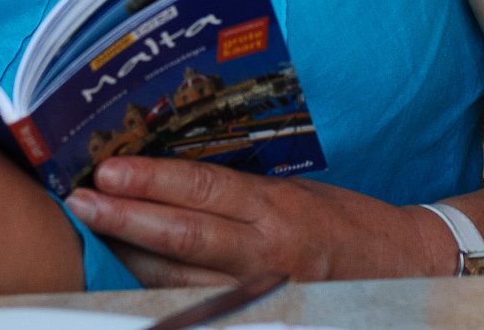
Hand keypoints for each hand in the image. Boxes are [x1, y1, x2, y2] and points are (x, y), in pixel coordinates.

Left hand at [65, 157, 453, 286]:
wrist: (402, 267)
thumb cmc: (343, 221)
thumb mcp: (295, 191)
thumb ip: (239, 192)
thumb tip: (171, 178)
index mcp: (278, 208)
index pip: (203, 190)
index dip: (151, 181)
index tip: (109, 170)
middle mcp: (268, 253)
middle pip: (182, 236)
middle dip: (125, 218)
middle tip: (81, 200)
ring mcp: (262, 291)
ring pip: (179, 276)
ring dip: (130, 253)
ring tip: (95, 228)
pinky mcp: (262, 312)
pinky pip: (195, 300)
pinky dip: (159, 284)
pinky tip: (130, 267)